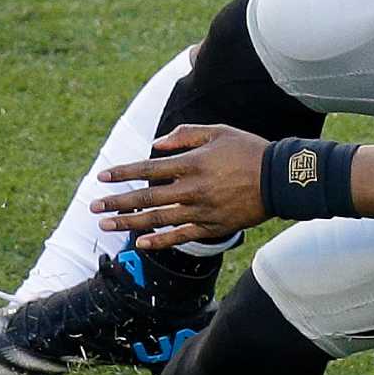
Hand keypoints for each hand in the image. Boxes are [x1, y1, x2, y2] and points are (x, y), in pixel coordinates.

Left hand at [92, 123, 269, 250]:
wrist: (280, 179)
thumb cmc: (249, 150)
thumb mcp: (219, 132)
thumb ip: (186, 136)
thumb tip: (156, 145)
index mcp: (193, 163)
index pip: (149, 169)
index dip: (124, 173)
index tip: (102, 177)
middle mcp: (193, 189)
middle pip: (147, 198)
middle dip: (117, 202)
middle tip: (93, 206)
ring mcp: (201, 211)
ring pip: (158, 220)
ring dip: (129, 222)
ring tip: (107, 223)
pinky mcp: (212, 227)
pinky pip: (180, 236)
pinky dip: (159, 241)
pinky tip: (141, 242)